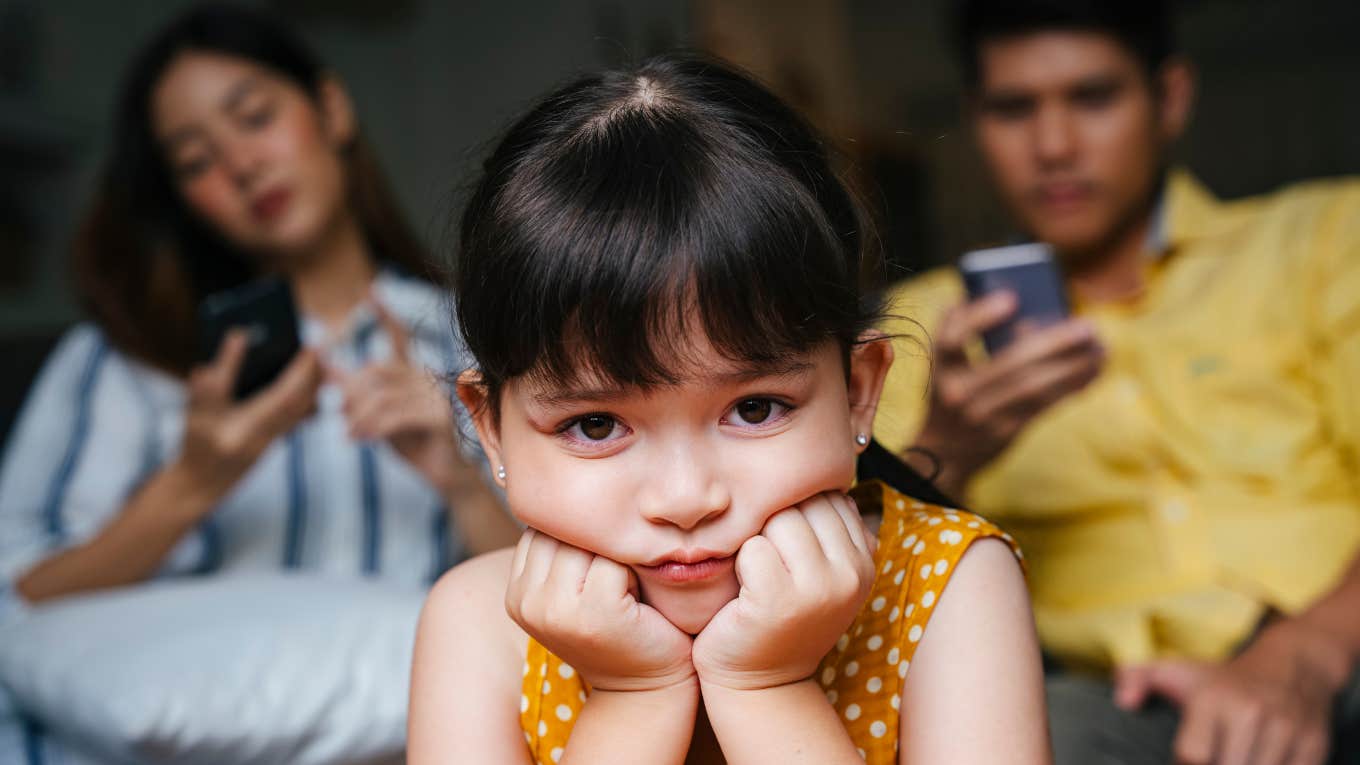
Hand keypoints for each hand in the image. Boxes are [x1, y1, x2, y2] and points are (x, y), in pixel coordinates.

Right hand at [180, 329, 322, 503]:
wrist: (198, 487)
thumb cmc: (194, 446)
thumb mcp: (195, 412)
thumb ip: (214, 377)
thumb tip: (237, 338)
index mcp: (248, 431)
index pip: (285, 397)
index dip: (301, 371)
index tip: (311, 346)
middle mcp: (267, 438)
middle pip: (302, 403)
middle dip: (313, 374)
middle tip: (319, 346)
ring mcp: (273, 442)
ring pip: (303, 411)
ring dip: (313, 384)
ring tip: (317, 358)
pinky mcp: (274, 442)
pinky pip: (298, 416)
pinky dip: (305, 395)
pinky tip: (306, 379)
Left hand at [335, 297, 479, 495]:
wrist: (442, 472)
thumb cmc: (410, 440)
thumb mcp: (376, 412)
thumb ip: (353, 387)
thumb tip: (323, 361)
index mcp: (412, 372)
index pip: (399, 336)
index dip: (384, 313)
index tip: (371, 289)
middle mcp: (426, 377)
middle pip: (377, 372)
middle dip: (352, 393)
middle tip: (339, 414)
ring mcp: (435, 395)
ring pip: (382, 397)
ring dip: (359, 417)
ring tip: (349, 434)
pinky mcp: (439, 416)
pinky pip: (396, 417)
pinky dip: (372, 428)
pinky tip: (359, 439)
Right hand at [505, 529, 695, 692]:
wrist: (645, 687)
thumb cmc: (619, 627)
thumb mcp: (575, 587)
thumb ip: (560, 550)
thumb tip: (562, 485)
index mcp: (515, 592)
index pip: (543, 528)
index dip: (578, 539)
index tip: (597, 571)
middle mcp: (525, 601)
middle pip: (563, 531)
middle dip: (596, 543)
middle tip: (616, 580)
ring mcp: (556, 609)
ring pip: (587, 542)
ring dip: (614, 555)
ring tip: (623, 588)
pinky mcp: (594, 612)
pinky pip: (614, 560)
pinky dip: (633, 571)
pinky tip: (635, 598)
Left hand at [692, 492, 874, 690]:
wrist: (758, 682)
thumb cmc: (779, 617)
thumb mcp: (819, 573)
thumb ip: (829, 530)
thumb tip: (829, 477)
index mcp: (865, 561)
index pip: (829, 496)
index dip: (796, 511)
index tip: (785, 548)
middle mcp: (852, 573)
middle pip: (804, 502)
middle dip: (775, 521)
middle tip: (766, 562)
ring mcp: (819, 588)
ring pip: (778, 519)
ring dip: (757, 541)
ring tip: (756, 575)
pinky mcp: (779, 599)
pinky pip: (753, 547)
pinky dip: (739, 563)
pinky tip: (744, 590)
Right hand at [908, 291, 1103, 494]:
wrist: (945, 452)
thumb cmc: (954, 393)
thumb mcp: (947, 366)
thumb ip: (967, 334)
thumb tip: (1026, 316)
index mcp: (941, 368)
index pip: (951, 339)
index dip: (979, 317)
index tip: (1011, 298)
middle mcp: (956, 393)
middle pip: (1010, 363)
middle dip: (1054, 342)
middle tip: (1088, 326)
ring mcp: (981, 416)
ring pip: (1034, 386)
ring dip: (1073, 366)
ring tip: (1100, 349)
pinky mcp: (1004, 432)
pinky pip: (1043, 406)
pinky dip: (1070, 386)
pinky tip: (1091, 372)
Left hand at [1114, 620, 1351, 764]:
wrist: (1291, 663)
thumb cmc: (1223, 678)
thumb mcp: (1176, 670)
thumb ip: (1136, 678)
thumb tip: (1123, 700)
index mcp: (1212, 699)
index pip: (1194, 756)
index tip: (1186, 762)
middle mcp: (1250, 713)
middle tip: (1210, 760)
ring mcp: (1285, 729)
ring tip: (1234, 757)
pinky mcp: (1313, 745)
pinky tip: (1259, 760)